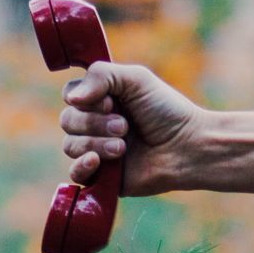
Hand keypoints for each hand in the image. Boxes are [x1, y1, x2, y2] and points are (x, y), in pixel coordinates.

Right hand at [59, 62, 205, 195]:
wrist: (186, 148)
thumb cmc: (166, 111)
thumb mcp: (136, 79)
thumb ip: (101, 75)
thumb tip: (71, 99)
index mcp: (101, 99)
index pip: (71, 95)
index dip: (85, 99)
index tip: (111, 102)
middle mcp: (95, 124)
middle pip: (67, 120)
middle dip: (94, 123)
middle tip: (124, 127)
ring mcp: (96, 151)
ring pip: (70, 146)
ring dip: (96, 143)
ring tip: (123, 147)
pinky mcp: (101, 177)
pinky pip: (74, 173)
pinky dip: (82, 165)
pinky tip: (97, 161)